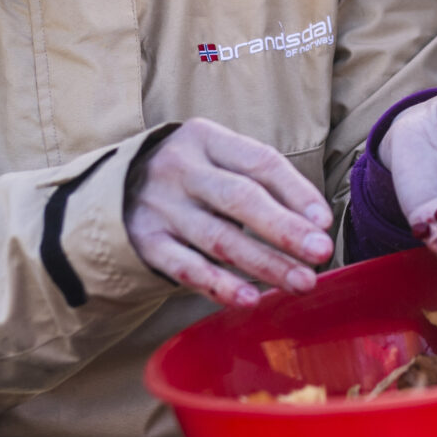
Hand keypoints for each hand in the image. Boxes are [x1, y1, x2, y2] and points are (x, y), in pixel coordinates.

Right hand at [125, 119, 334, 306]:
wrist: (111, 190)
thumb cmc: (187, 176)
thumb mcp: (214, 159)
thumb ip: (257, 182)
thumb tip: (315, 224)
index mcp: (205, 138)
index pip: (260, 162)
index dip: (296, 192)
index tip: (325, 222)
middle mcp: (180, 168)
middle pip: (241, 199)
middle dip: (285, 229)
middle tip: (321, 252)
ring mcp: (159, 206)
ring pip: (220, 238)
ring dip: (265, 263)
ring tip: (301, 282)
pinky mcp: (144, 242)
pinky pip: (187, 268)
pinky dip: (220, 285)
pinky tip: (250, 299)